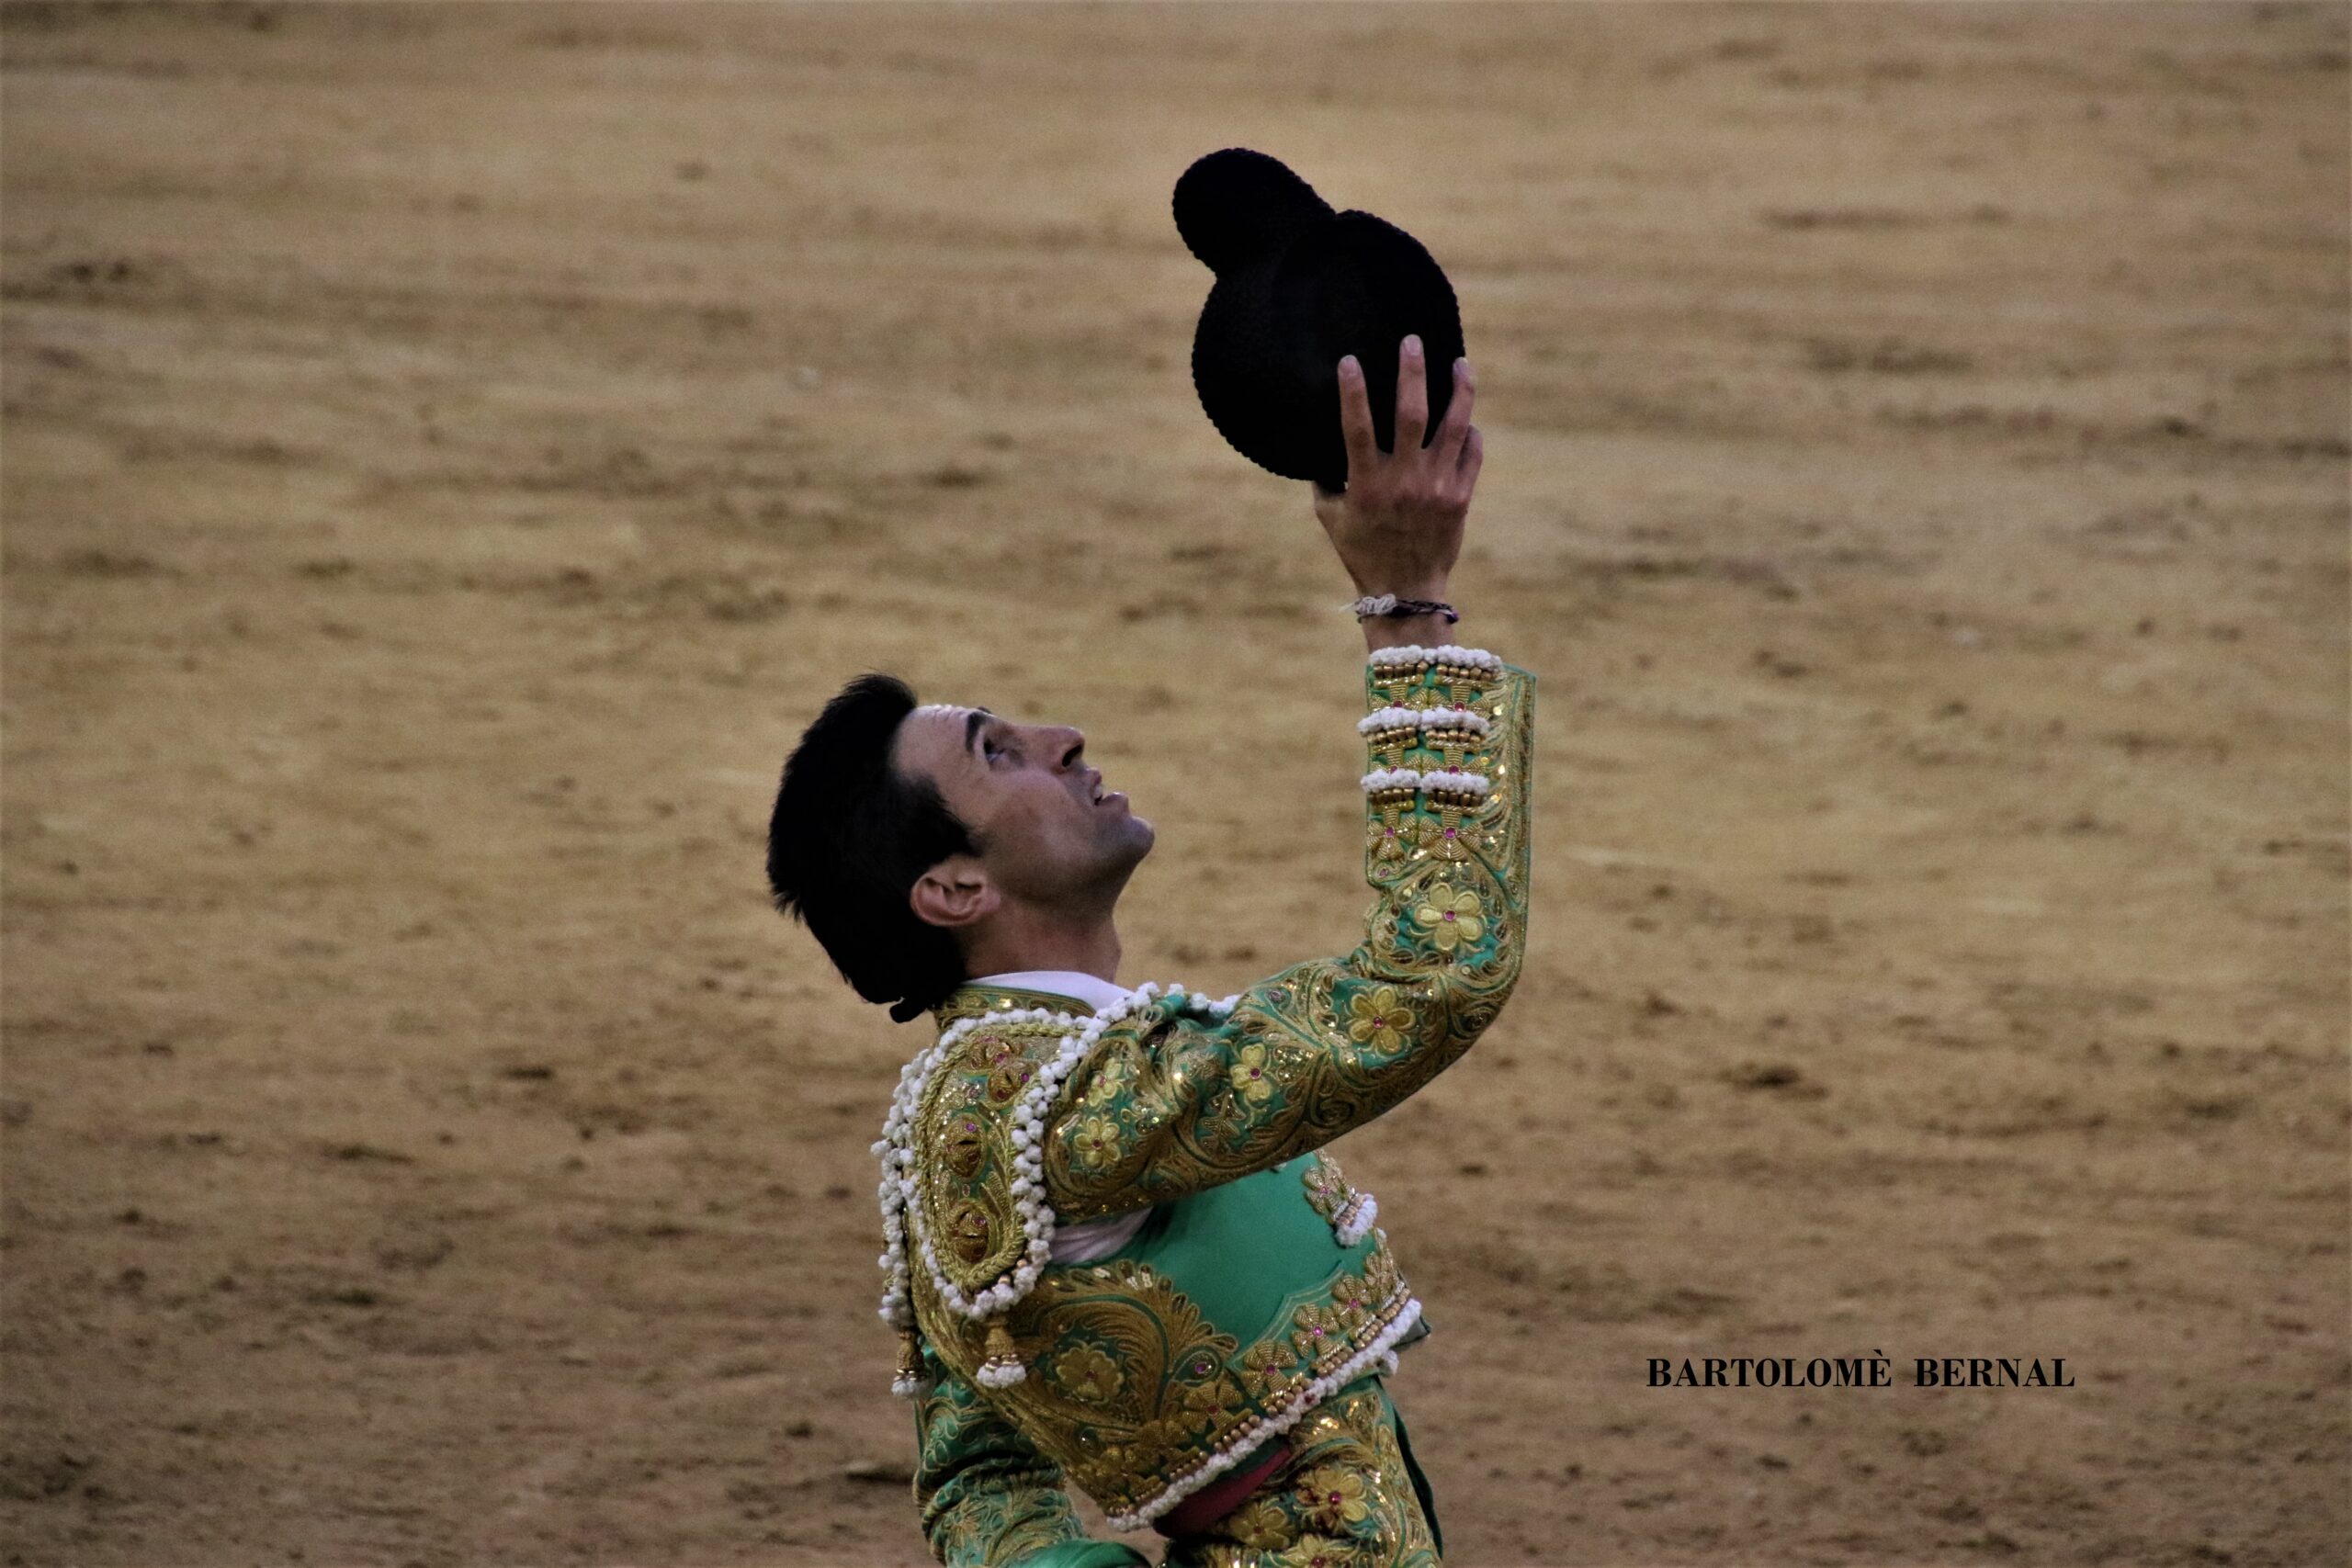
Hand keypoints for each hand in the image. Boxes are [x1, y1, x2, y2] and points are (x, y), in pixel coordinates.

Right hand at [1310, 334, 1480, 597]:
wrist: (1405, 591)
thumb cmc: (1362, 552)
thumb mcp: (1330, 518)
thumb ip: (1326, 479)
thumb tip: (1320, 444)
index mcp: (1367, 485)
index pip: (1356, 428)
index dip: (1352, 392)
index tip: (1350, 360)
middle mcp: (1404, 481)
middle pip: (1411, 415)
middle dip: (1412, 373)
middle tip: (1412, 342)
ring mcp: (1437, 488)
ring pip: (1454, 427)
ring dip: (1459, 390)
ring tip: (1461, 363)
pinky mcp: (1461, 498)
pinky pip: (1472, 454)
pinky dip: (1471, 432)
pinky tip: (1467, 417)